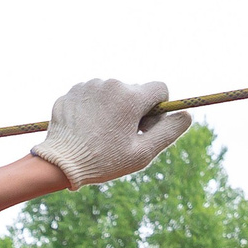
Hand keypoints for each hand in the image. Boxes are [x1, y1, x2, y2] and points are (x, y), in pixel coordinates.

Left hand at [30, 78, 192, 188]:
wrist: (60, 163)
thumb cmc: (104, 161)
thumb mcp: (143, 153)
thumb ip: (169, 132)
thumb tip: (187, 115)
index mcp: (130, 96)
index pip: (160, 89)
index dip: (158, 110)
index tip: (145, 127)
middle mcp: (110, 84)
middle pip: (135, 92)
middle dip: (134, 110)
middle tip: (121, 136)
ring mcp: (88, 86)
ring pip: (112, 94)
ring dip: (113, 109)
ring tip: (101, 134)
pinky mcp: (72, 92)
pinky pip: (92, 96)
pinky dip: (93, 110)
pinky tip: (86, 130)